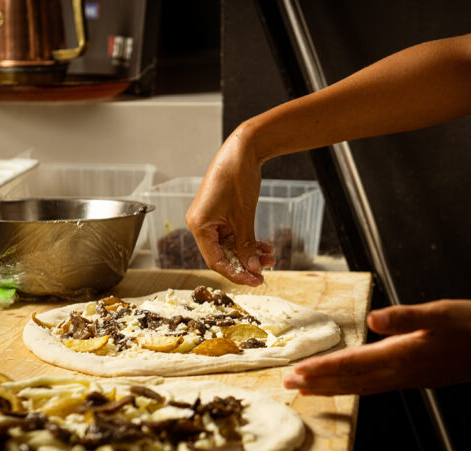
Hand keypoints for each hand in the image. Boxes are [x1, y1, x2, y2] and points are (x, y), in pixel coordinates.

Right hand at [186, 125, 275, 285]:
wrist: (243, 149)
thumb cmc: (237, 177)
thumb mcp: (243, 217)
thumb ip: (246, 245)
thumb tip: (253, 269)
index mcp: (199, 226)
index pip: (216, 261)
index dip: (236, 274)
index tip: (256, 281)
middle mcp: (201, 225)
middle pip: (223, 256)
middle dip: (246, 263)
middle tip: (266, 271)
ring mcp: (211, 220)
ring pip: (231, 247)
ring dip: (250, 253)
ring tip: (270, 257)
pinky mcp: (222, 215)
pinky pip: (234, 236)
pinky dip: (248, 242)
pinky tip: (265, 247)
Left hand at [283, 299, 470, 395]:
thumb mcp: (442, 313)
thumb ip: (407, 317)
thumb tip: (374, 320)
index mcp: (403, 354)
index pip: (352, 364)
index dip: (322, 368)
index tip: (297, 373)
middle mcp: (401, 371)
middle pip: (350, 381)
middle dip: (317, 383)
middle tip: (289, 385)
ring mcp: (408, 377)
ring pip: (361, 386)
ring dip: (332, 387)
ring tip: (308, 388)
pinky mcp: (415, 377)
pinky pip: (374, 386)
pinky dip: (353, 386)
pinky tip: (348, 384)